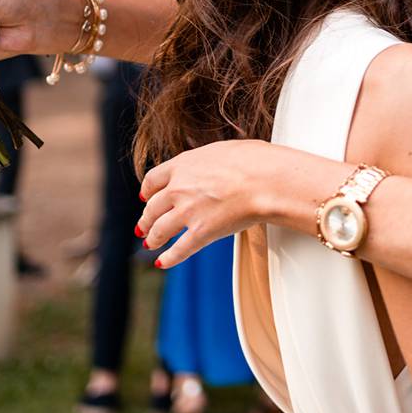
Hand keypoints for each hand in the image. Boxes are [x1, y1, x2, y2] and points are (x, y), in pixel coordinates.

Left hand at [136, 140, 345, 265]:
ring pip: (160, 229)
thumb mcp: (221, 149)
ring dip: (153, 239)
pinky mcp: (202, 233)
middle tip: (144, 225)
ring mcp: (188, 211)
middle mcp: (179, 188)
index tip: (146, 197)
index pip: (153, 180)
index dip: (147, 191)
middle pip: (152, 207)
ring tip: (150, 243)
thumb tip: (208, 163)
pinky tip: (162, 263)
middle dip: (146, 218)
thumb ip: (205, 160)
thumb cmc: (254, 161)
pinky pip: (179, 250)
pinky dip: (168, 258)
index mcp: (182, 165)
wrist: (267, 179)